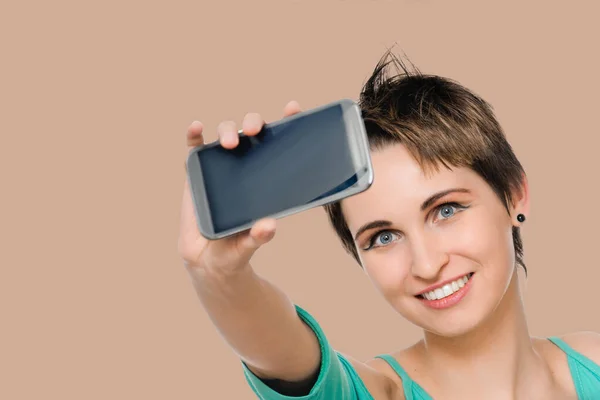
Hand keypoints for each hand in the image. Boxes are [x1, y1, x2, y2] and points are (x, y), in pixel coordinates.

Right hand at [178, 101, 302, 275]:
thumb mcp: (249, 244)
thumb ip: (258, 237)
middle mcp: (245, 166)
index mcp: (266, 177)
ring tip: (229, 142)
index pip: (279, 145)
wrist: (207, 260)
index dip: (287, 124)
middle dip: (253, 123)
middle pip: (250, 134)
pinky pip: (195, 150)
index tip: (293, 109)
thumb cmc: (235, 249)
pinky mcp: (197, 173)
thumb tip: (269, 226)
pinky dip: (194, 136)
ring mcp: (220, 167)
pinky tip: (196, 128)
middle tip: (254, 132)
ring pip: (225, 136)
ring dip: (227, 131)